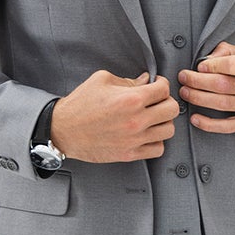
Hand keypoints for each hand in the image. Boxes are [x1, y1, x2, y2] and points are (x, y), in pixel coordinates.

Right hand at [49, 70, 180, 161]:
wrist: (62, 130)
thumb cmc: (79, 105)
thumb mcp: (102, 80)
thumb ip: (128, 80)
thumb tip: (145, 81)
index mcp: (131, 99)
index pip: (164, 89)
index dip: (162, 83)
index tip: (156, 85)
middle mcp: (136, 120)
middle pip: (172, 110)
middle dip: (166, 101)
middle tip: (157, 101)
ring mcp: (134, 139)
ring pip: (169, 130)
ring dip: (163, 122)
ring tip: (153, 118)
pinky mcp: (129, 154)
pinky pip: (158, 149)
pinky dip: (156, 141)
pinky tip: (147, 134)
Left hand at [179, 43, 234, 133]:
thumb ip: (231, 53)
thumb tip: (207, 59)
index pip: (234, 65)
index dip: (213, 65)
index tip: (198, 67)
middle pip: (224, 85)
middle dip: (198, 81)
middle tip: (183, 77)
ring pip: (222, 104)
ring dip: (199, 98)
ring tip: (185, 92)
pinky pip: (227, 126)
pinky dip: (209, 124)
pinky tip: (195, 118)